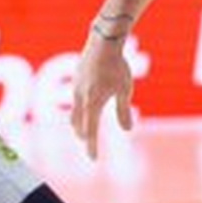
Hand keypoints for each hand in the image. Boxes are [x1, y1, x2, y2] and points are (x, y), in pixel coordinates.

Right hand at [71, 29, 134, 160]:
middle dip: (84, 136)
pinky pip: (74, 99)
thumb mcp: (124, 90)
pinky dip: (78, 108)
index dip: (92, 147)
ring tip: (81, 130)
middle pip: (79, 124)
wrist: (103, 42)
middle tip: (89, 146)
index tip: (93, 160)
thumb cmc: (117, 66)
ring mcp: (75, 88)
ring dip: (78, 123)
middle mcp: (80, 98)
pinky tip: (83, 105)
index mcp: (92, 103)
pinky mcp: (75, 78)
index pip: (91, 131)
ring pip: (73, 111)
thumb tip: (127, 130)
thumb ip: (123, 111)